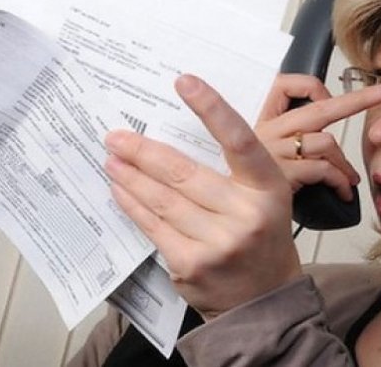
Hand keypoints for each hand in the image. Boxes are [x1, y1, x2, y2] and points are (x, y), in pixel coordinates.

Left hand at [104, 75, 299, 319]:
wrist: (265, 299)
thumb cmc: (262, 236)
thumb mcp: (265, 197)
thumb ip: (232, 171)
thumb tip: (176, 135)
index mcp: (269, 189)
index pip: (240, 141)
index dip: (212, 109)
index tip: (185, 82)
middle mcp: (246, 215)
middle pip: (185, 173)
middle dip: (143, 151)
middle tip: (116, 135)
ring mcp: (217, 243)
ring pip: (162, 199)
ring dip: (131, 176)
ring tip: (111, 158)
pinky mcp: (191, 264)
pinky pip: (153, 226)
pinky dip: (133, 204)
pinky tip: (120, 190)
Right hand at [255, 73, 380, 200]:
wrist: (236, 216)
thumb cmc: (252, 187)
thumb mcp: (260, 154)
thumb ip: (288, 137)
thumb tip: (324, 130)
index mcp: (263, 121)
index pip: (285, 85)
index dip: (313, 87)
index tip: (331, 97)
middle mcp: (268, 132)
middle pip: (320, 107)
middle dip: (359, 98)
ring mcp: (274, 152)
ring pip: (326, 142)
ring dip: (345, 163)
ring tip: (350, 179)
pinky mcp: (281, 176)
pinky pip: (322, 170)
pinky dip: (340, 181)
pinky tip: (342, 191)